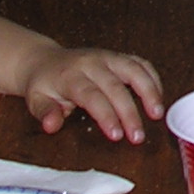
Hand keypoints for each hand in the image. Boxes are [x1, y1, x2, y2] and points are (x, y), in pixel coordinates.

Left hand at [23, 46, 165, 140]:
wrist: (44, 61)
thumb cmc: (43, 85)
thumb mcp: (35, 100)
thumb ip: (45, 113)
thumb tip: (51, 125)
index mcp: (71, 75)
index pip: (92, 95)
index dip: (107, 115)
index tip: (117, 135)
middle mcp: (92, 63)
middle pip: (117, 86)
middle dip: (130, 113)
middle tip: (138, 137)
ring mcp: (108, 57)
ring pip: (134, 69)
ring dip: (149, 91)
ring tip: (157, 114)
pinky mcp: (118, 57)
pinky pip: (140, 63)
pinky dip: (153, 79)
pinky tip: (158, 97)